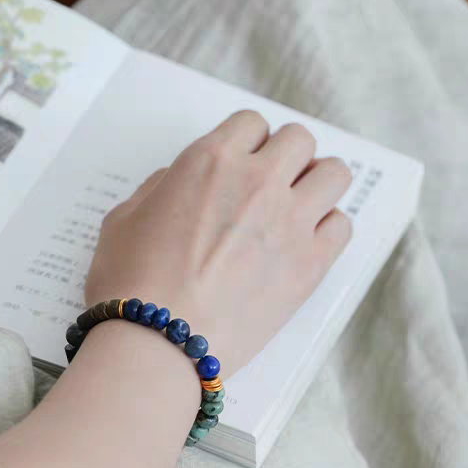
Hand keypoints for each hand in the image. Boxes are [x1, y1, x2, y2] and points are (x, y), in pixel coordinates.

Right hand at [86, 109, 352, 377]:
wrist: (155, 343)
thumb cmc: (130, 284)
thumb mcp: (124, 218)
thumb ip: (159, 187)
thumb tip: (180, 182)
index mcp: (210, 161)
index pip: (251, 123)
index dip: (247, 142)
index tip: (242, 164)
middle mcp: (257, 181)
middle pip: (300, 140)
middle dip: (287, 157)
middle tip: (272, 185)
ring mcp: (290, 222)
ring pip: (334, 173)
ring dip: (318, 184)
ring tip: (298, 209)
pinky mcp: (310, 265)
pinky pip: (342, 225)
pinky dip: (328, 229)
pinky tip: (305, 244)